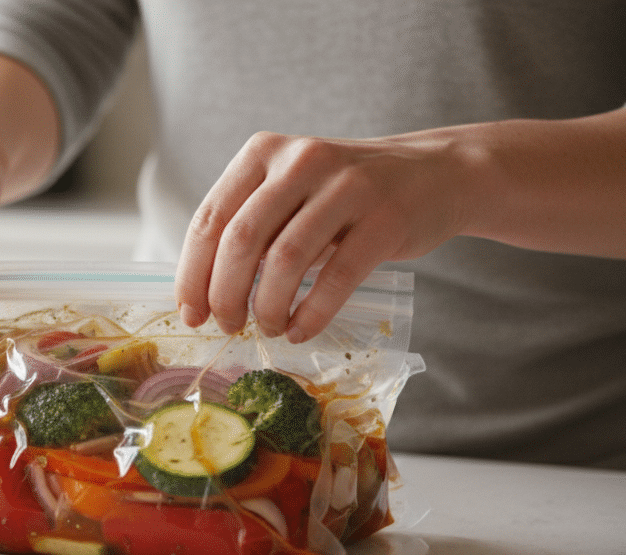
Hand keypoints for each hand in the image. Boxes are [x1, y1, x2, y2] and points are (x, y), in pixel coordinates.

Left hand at [175, 129, 473, 340]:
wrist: (437, 174)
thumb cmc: (344, 196)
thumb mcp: (289, 193)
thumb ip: (249, 227)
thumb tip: (200, 294)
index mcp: (263, 152)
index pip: (210, 219)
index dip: (192, 273)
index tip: (189, 313)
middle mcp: (301, 160)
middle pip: (241, 240)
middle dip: (224, 295)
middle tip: (227, 326)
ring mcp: (346, 185)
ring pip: (285, 260)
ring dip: (267, 307)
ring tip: (267, 328)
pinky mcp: (386, 217)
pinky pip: (336, 276)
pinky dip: (311, 313)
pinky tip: (300, 331)